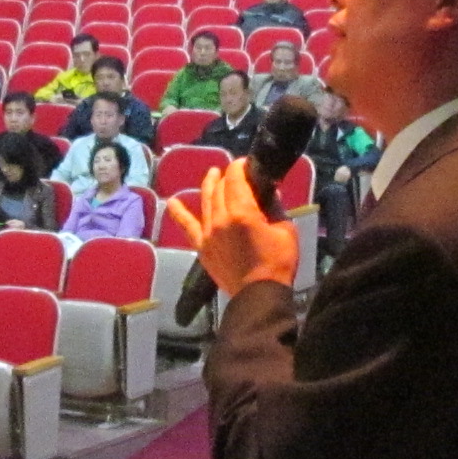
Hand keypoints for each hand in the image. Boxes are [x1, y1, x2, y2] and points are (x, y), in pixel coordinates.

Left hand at [163, 158, 299, 296]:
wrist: (258, 295)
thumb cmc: (278, 262)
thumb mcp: (286, 229)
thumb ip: (274, 207)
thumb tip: (268, 192)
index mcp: (242, 212)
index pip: (236, 179)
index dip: (240, 166)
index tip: (247, 163)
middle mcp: (220, 218)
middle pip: (220, 188)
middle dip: (228, 176)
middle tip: (236, 173)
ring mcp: (207, 233)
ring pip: (205, 201)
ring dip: (209, 185)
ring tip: (212, 174)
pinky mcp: (201, 246)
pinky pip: (187, 227)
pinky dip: (178, 213)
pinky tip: (172, 203)